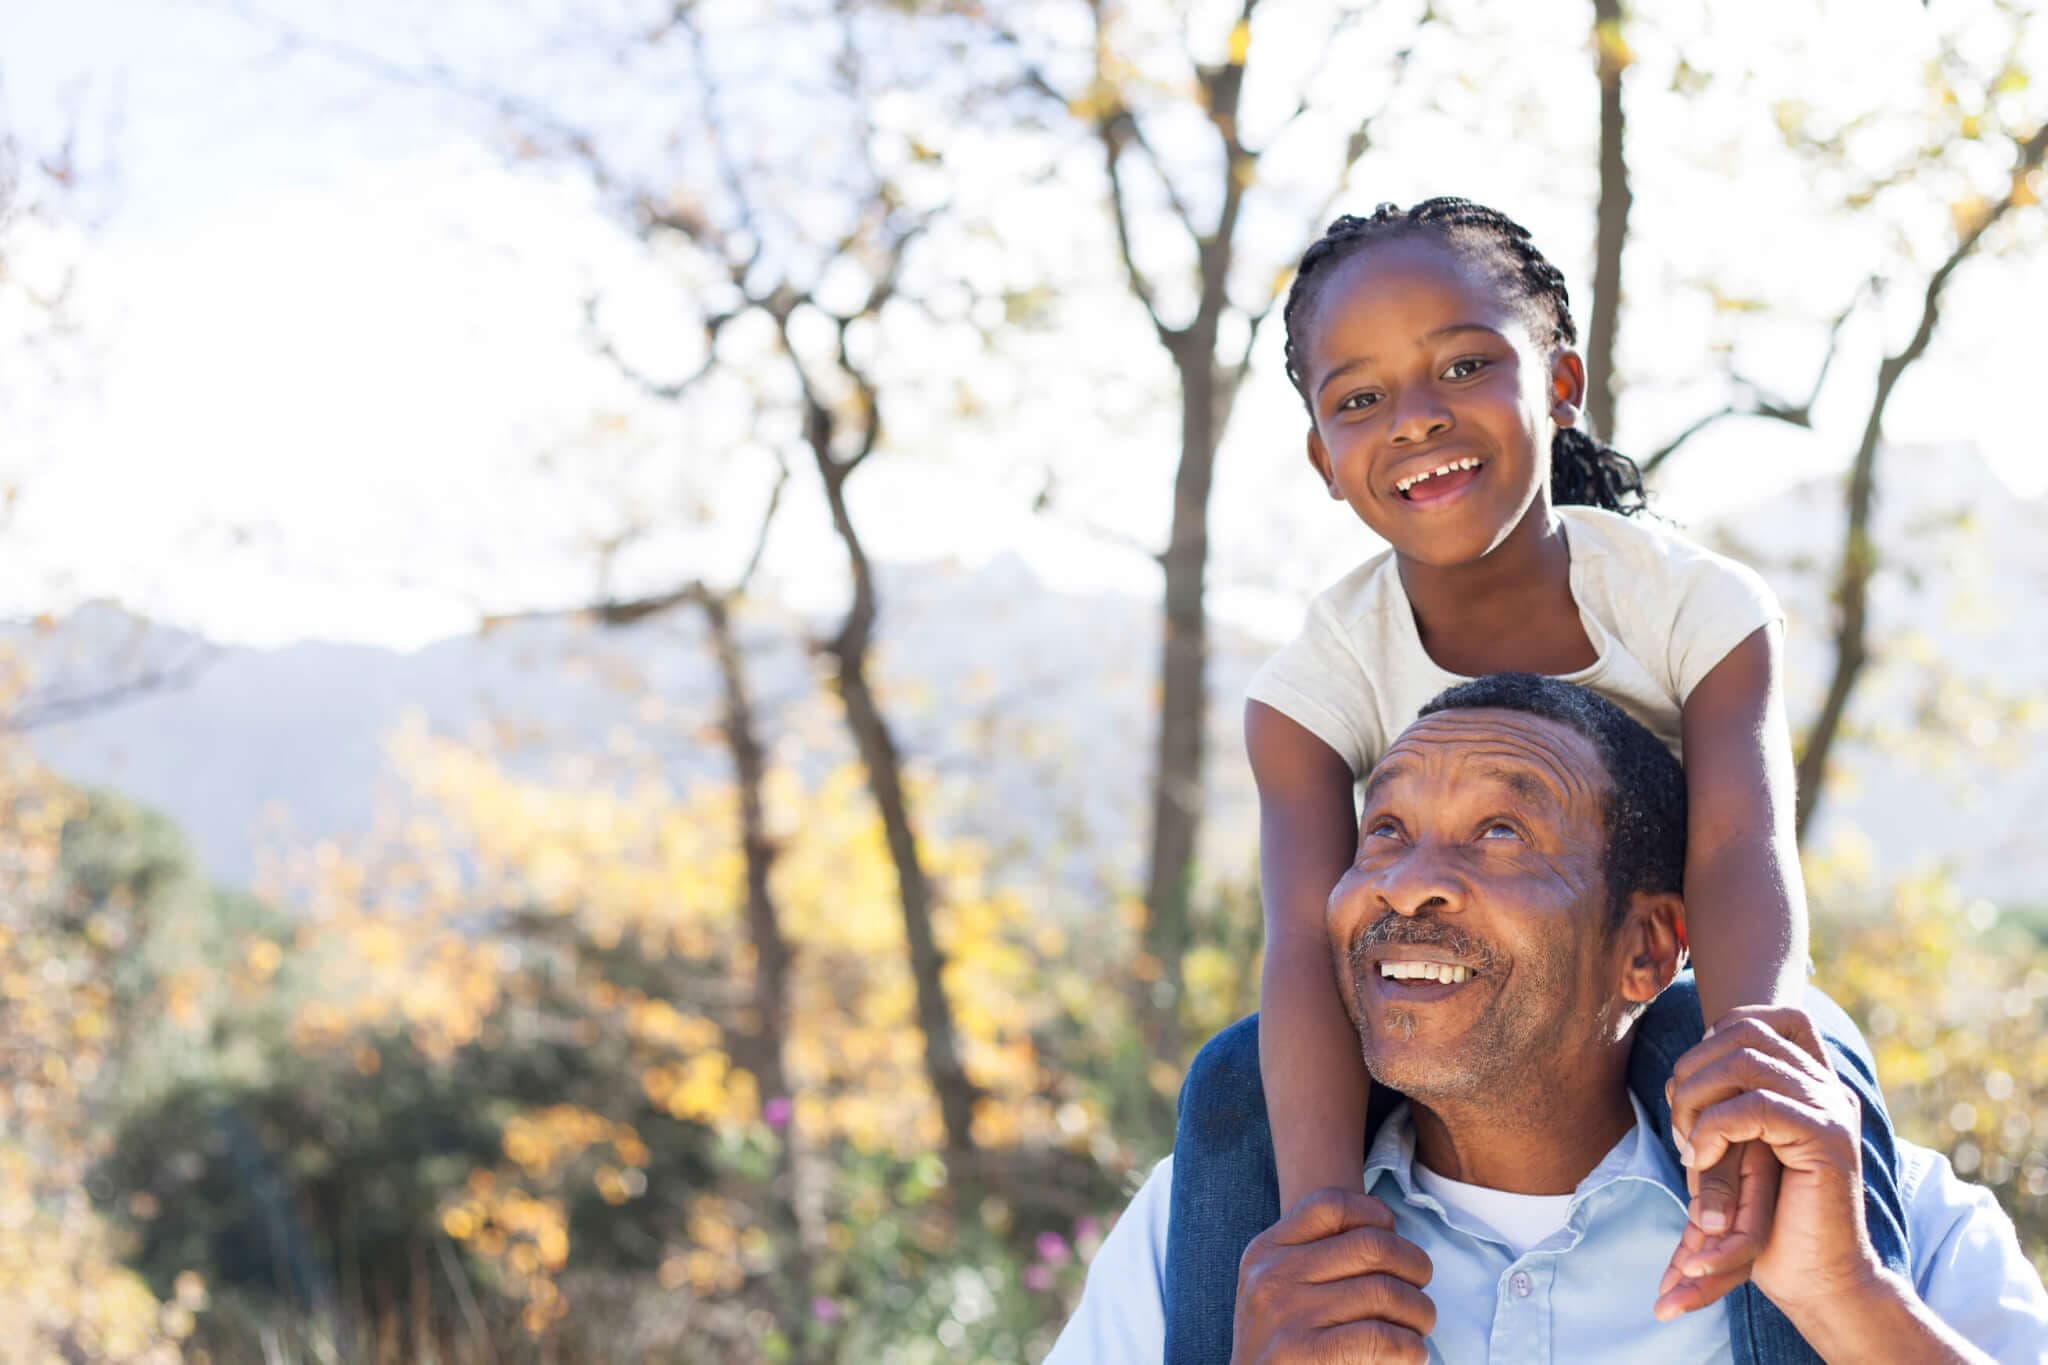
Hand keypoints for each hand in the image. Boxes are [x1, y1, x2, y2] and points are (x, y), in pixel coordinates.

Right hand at [1232, 1187, 1435, 1363]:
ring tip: (1418, 1330)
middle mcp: (1273, 1275)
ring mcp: (1286, 1314)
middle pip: (1372, 1245)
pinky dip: (1411, 1348)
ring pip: (1385, 1291)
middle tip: (1419, 1295)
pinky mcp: (1303, 1355)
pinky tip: (1410, 1355)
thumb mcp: (1277, 1289)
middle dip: (1415, 1267)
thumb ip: (1316, 1259)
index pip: (1334, 1204)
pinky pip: (1382, 1338)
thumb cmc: (1282, 1350)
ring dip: (1419, 1313)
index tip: (1394, 1248)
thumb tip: (1388, 1233)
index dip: (1378, 1218)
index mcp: (1266, 1250)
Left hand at [1654, 1007, 1881, 1323]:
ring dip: (1696, 1097)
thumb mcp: (1734, 1152)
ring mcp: (1832, 1108)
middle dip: (1692, 1069)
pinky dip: (1714, 1126)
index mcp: (1810, 1083)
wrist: (1815, 1281)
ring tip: (1690, 1147)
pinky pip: (1756, 1104)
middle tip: (1682, 1127)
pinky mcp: (1828, 1138)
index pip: (1763, 1017)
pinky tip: (1702, 1158)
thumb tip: (1679, 1071)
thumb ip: (1721, 1107)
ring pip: (1745, 1059)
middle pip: (1742, 1029)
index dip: (1716, 1034)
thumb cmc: (1767, 1222)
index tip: (1695, 1087)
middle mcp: (1827, 1086)